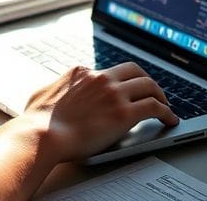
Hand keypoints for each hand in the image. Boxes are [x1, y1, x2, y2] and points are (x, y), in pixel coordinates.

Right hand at [24, 62, 178, 161]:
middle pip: (134, 70)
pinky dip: (166, 112)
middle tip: (151, 91)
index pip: (108, 71)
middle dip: (145, 79)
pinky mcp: (124, 113)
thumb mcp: (42, 94)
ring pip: (148, 85)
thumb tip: (54, 91)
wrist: (41, 135)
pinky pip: (154, 107)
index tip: (126, 88)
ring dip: (160, 95)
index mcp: (81, 73)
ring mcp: (114, 94)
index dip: (121, 80)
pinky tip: (169, 119)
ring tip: (165, 105)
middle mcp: (100, 78)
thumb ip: (55, 89)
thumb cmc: (36, 122)